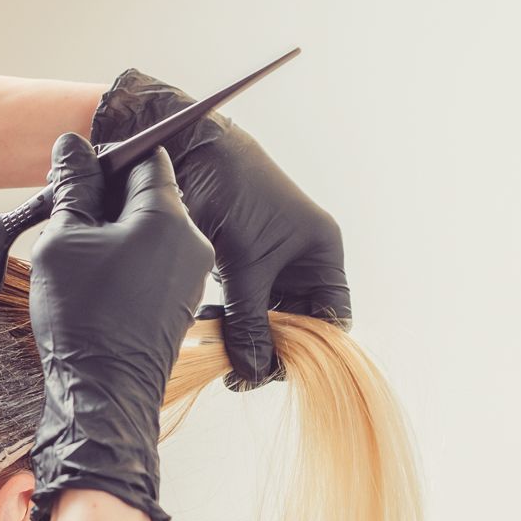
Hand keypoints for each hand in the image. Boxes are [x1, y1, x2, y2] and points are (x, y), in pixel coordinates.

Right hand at [28, 134, 213, 520]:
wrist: (102, 394)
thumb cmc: (82, 316)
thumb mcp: (64, 240)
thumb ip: (73, 187)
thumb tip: (72, 145)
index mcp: (168, 217)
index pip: (146, 158)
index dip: (108, 160)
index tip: (77, 176)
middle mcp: (193, 241)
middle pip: (153, 194)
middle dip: (111, 198)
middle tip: (68, 216)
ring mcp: (192, 274)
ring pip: (154, 230)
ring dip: (117, 231)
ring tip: (78, 254)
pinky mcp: (182, 301)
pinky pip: (156, 261)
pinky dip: (128, 259)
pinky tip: (96, 281)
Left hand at [91, 69, 350, 389]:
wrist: (189, 149)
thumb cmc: (229, 192)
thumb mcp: (243, 263)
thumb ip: (248, 319)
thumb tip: (252, 371)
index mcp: (321, 253)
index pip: (332, 318)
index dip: (309, 349)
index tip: (274, 369)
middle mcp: (301, 260)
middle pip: (298, 325)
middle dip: (270, 349)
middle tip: (236, 371)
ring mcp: (271, 263)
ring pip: (267, 319)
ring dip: (244, 338)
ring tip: (217, 350)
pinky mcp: (239, 263)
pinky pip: (242, 306)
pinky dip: (227, 321)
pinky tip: (206, 327)